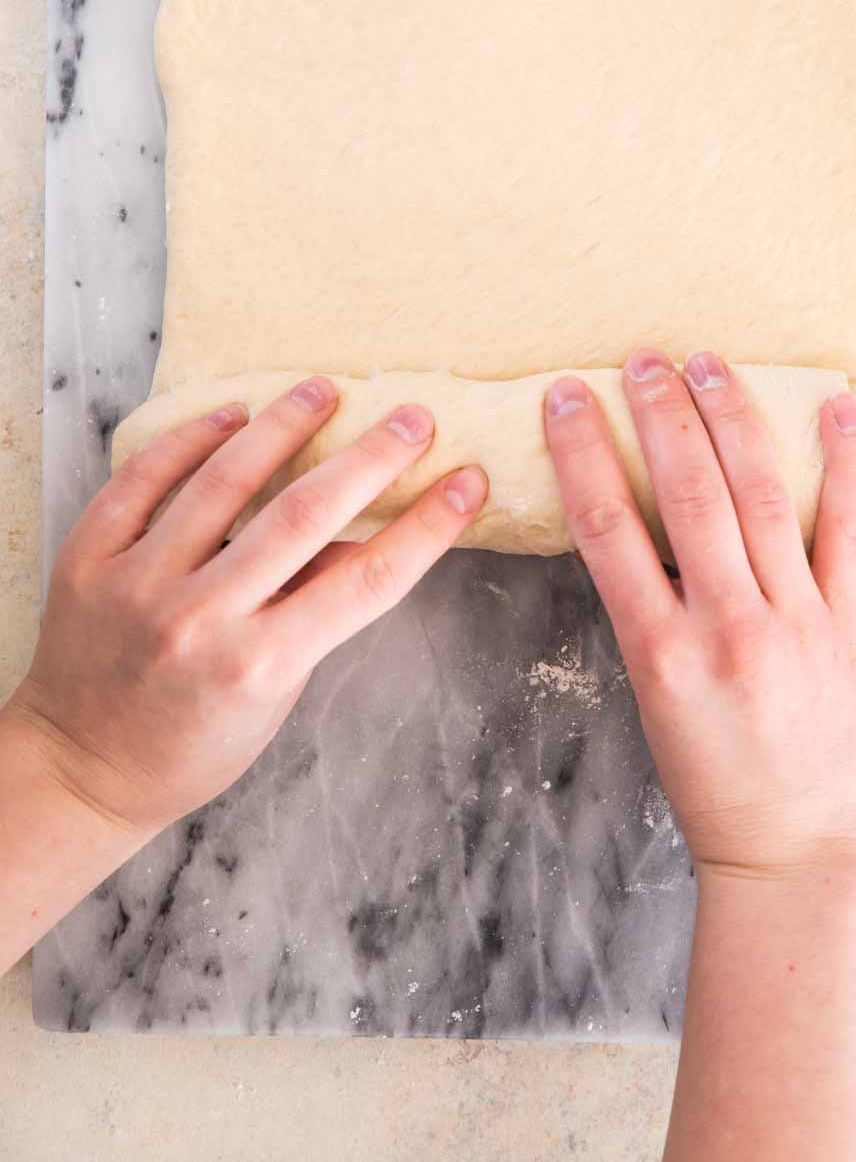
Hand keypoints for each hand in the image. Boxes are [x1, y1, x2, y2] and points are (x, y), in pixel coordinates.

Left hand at [6, 377, 486, 839]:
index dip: (426, 527)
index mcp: (258, 664)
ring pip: (221, 481)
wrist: (81, 771)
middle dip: (369, 458)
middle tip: (411, 418)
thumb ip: (315, 611)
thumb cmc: (193, 742)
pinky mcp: (91, 559)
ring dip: (282, 427)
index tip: (467, 482)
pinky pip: (142, 480)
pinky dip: (189, 440)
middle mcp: (199, 619)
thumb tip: (363, 530)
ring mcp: (138, 584)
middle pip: (302, 516)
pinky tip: (231, 413)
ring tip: (322, 390)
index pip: (365, 580)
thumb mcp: (276, 692)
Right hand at [543, 351, 855, 887]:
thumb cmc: (716, 789)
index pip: (610, 529)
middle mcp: (728, 627)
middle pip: (688, 494)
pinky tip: (838, 410)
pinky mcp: (847, 628)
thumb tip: (639, 531)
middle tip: (642, 359)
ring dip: (731, 420)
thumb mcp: (655, 705)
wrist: (799, 858)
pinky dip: (846, 466)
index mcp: (662, 654)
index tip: (567, 397)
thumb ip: (651, 618)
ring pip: (761, 496)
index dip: (583, 452)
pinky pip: (847, 533)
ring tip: (707, 364)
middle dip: (662, 414)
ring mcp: (795, 623)